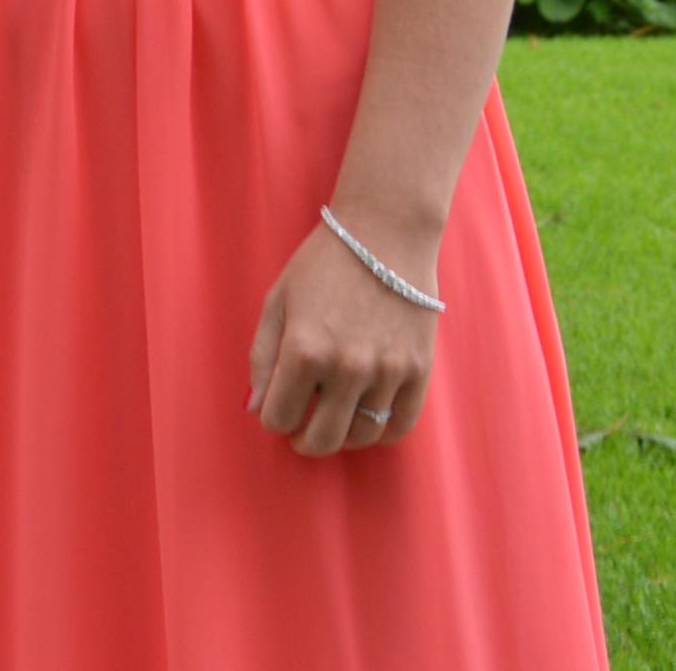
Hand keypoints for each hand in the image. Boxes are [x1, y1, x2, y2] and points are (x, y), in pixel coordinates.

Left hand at [248, 215, 441, 454]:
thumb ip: (262, 357)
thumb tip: (256, 407)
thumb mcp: (277, 302)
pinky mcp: (419, 371)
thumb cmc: (322, 265)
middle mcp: (347, 367)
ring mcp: (387, 372)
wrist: (385, 235)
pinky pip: (399, 426)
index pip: (278, 417)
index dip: (273, 418)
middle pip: (321, 438)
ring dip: (341, 438)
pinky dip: (380, 432)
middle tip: (301, 433)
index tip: (277, 410)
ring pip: (360, 436)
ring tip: (332, 423)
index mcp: (304, 350)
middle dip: (303, 440)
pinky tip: (365, 418)